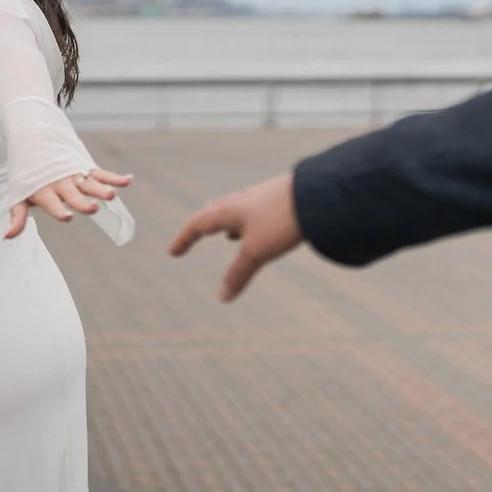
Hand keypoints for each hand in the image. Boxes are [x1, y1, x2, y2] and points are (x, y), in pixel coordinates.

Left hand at [7, 167, 132, 238]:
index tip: (67, 216)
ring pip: (89, 183)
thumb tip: (7, 237)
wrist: (32, 136)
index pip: (52, 202)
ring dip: (101, 189)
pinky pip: (101, 173)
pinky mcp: (85, 167)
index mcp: (44, 190)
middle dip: (83, 202)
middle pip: (73, 194)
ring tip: (112, 194)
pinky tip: (127, 180)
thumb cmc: (27, 172)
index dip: (58, 209)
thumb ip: (17, 217)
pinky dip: (115, 177)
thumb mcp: (19, 193)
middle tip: (93, 208)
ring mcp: (74, 174)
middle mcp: (60, 182)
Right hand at [169, 173, 302, 301]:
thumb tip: (221, 297)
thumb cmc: (281, 219)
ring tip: (227, 235)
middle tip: (192, 237)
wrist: (318, 194)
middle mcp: (241, 201)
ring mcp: (260, 198)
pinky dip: (247, 223)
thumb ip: (238, 274)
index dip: (183, 239)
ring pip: (236, 211)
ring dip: (226, 224)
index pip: (197, 224)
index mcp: (228, 210)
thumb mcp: (256, 252)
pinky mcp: (278, 200)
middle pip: (213, 213)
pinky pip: (254, 212)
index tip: (173, 252)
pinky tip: (260, 229)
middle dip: (201, 227)